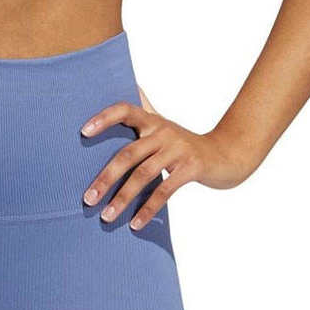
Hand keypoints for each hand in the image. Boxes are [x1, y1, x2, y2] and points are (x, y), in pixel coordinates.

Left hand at [80, 93, 251, 229]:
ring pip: (143, 174)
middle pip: (128, 153)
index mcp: (151, 120)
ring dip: (123, 198)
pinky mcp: (191, 168)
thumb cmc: (183, 144)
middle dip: (106, 178)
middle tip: (88, 199)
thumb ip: (143, 112)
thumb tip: (127, 85)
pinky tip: (135, 224)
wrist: (226, 155)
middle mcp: (162, 131)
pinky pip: (165, 190)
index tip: (83, 132)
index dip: (104, 118)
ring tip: (106, 216)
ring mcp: (177, 149)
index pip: (124, 110)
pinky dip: (148, 208)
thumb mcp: (162, 127)